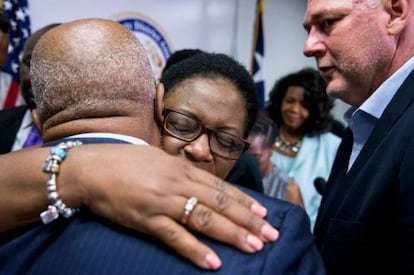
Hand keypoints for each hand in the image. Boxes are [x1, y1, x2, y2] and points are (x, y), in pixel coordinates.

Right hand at [63, 144, 278, 269]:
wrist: (92, 168)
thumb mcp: (160, 159)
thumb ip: (183, 172)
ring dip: (231, 234)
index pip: (221, 187)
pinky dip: (195, 250)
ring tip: (254, 247)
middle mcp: (178, 183)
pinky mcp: (147, 219)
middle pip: (220, 203)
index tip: (264, 213)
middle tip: (271, 235)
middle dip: (248, 220)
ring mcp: (163, 201)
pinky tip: (213, 262)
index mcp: (183, 168)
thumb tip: (202, 184)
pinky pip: (175, 237)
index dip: (245, 201)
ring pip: (204, 219)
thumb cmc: (126, 162)